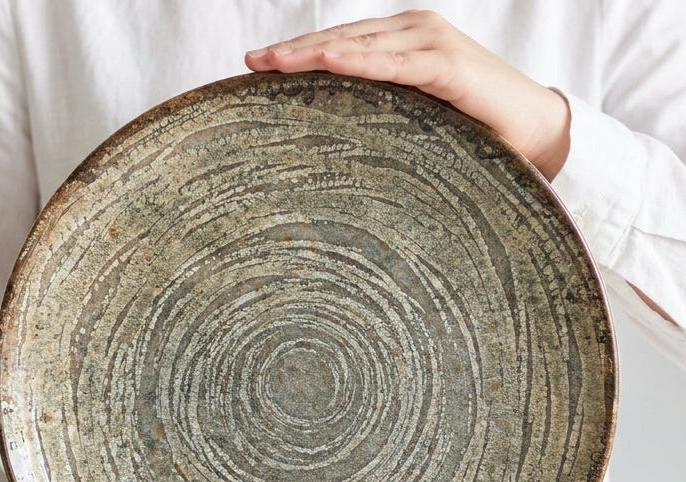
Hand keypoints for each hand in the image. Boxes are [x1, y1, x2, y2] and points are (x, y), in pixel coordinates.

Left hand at [246, 10, 569, 179]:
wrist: (537, 130)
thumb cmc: (477, 129)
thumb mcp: (419, 118)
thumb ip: (385, 115)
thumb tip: (343, 142)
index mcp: (404, 45)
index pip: (342, 45)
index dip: (301, 55)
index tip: (258, 68)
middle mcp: (414, 33)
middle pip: (341, 40)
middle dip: (293, 53)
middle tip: (250, 66)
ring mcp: (430, 43)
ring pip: (359, 46)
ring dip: (312, 53)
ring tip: (271, 63)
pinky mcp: (446, 64)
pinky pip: (394, 63)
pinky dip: (359, 61)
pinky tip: (325, 61)